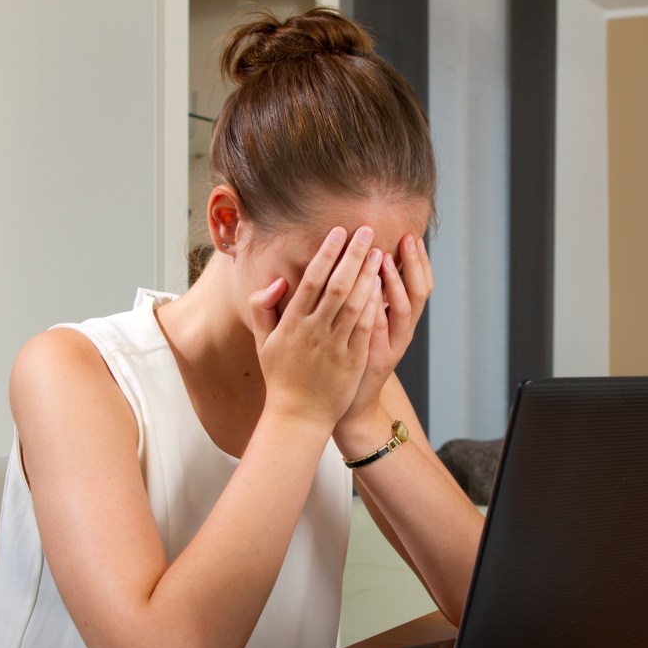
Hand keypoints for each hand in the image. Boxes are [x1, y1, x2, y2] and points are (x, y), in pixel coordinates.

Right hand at [248, 226, 383, 429]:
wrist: (298, 416)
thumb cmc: (281, 376)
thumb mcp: (264, 341)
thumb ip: (263, 307)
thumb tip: (276, 281)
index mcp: (292, 323)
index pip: (311, 280)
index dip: (326, 253)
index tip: (338, 232)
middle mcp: (314, 331)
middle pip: (337, 285)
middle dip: (353, 255)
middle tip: (367, 230)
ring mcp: (335, 346)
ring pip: (354, 304)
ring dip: (368, 276)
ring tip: (379, 252)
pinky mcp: (352, 360)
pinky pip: (365, 328)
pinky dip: (374, 306)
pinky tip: (383, 287)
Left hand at [335, 232, 432, 438]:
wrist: (349, 403)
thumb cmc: (354, 360)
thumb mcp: (370, 328)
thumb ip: (373, 299)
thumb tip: (370, 264)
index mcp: (402, 322)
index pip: (421, 285)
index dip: (420, 262)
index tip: (414, 236)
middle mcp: (403, 333)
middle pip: (419, 294)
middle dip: (414, 265)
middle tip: (409, 239)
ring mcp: (391, 346)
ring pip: (403, 311)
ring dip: (396, 283)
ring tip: (386, 258)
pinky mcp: (375, 358)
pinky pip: (379, 329)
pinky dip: (377, 308)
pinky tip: (368, 289)